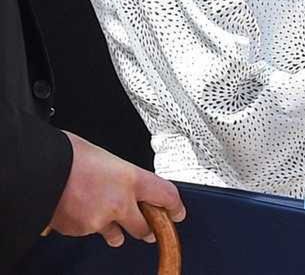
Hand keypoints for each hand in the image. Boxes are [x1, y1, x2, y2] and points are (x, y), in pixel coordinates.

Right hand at [49, 132, 184, 247]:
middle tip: (149, 229)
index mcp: (132, 178)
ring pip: (116, 235)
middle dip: (147, 229)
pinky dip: (88, 225)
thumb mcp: (108, 158)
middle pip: (145, 227)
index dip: (175, 207)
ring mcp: (99, 220)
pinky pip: (90, 232)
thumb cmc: (70, 155)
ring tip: (112, 222)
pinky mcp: (80, 230)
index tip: (178, 212)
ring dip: (118, 230)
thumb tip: (124, 180)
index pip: (166, 196)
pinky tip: (81, 211)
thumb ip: (121, 175)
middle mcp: (120, 203)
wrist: (41, 169)